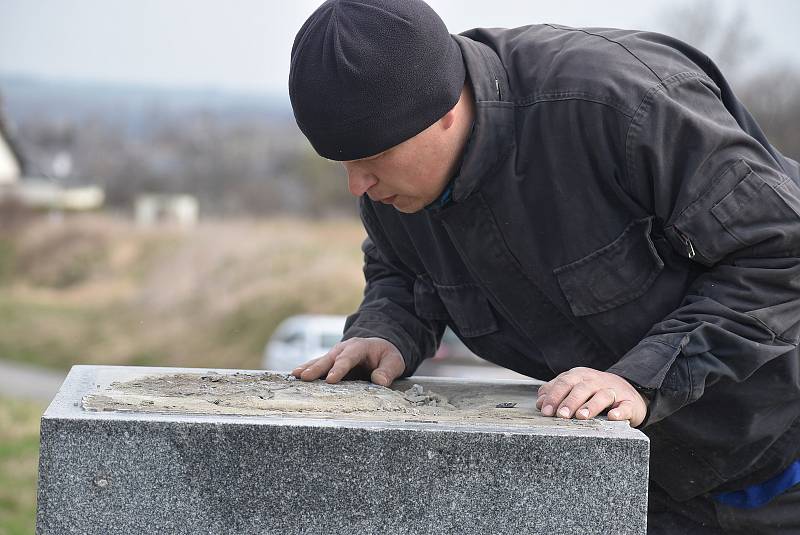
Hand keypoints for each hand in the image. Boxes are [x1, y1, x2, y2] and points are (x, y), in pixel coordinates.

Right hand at [291, 337, 405, 385]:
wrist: (379, 348)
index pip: (348, 358)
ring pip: (319, 361)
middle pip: (329, 359)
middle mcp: (343, 349)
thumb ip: (387, 371)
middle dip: (316, 368)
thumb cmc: (386, 356)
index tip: (330, 380)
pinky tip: (295, 377)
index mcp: (359, 347)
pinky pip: (317, 366)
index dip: (339, 369)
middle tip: (305, 377)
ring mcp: (334, 355)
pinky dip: (306, 370)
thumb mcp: (393, 362)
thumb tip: (380, 381)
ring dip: (307, 368)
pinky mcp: (329, 363)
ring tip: (295, 375)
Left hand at [535, 367, 647, 426]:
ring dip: (591, 405)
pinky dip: (620, 411)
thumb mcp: (574, 388)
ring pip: (602, 395)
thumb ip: (556, 393)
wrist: (628, 391)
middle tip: (561, 415)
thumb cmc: (593, 392)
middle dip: (569, 401)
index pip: (564, 383)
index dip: (553, 396)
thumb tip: (540, 403)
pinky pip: (625, 406)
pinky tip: (612, 417)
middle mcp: (596, 381)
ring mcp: (614, 391)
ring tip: (582, 416)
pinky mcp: (629, 403)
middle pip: (581, 388)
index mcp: (579, 376)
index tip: (545, 410)